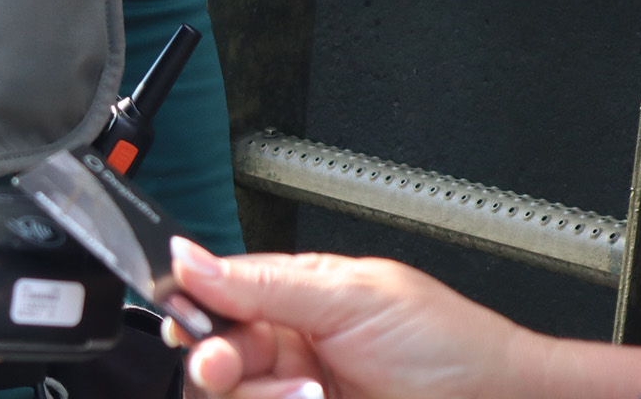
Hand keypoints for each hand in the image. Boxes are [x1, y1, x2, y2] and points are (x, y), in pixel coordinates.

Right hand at [164, 239, 640, 398]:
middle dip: (214, 358)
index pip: (215, 294)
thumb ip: (265, 281)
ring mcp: (292, 392)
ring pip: (225, 394)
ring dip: (251, 392)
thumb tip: (190, 255)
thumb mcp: (351, 296)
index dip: (195, 306)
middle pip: (209, 352)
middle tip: (226, 362)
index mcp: (295, 295)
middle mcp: (287, 346)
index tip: (192, 319)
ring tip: (302, 392)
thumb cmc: (451, 345)